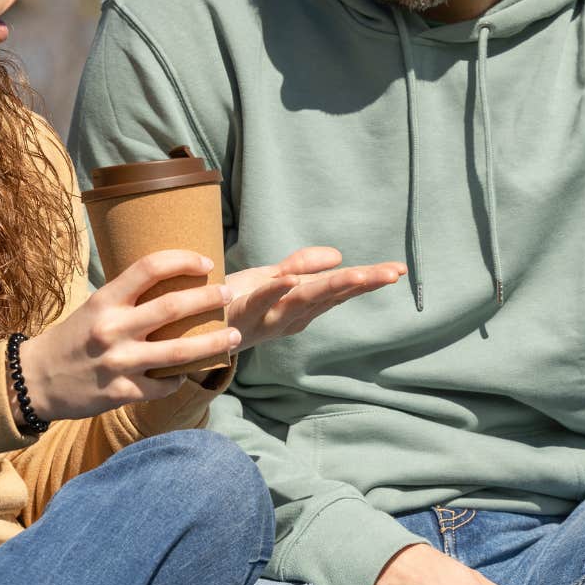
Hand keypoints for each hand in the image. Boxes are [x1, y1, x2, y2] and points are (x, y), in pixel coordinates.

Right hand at [17, 250, 239, 420]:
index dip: (183, 260)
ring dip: (213, 343)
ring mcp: (117, 363)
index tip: (206, 262)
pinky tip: (189, 373)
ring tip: (235, 337)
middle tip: (230, 293)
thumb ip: (129, 298)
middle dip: (209, 298)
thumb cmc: (71, 339)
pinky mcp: (119, 393)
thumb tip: (175, 284)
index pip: (149, 268)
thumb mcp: (94, 307)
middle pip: (173, 307)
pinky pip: (162, 386)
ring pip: (179, 352)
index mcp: (105, 300)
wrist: (34, 380)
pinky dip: (180, 379)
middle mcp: (112, 329)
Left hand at [225, 246, 402, 351]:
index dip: (368, 280)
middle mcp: (287, 318)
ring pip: (301, 300)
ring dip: (329, 286)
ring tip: (358, 272)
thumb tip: (338, 255)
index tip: (398, 269)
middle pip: (329, 296)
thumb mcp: (270, 278)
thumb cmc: (231, 301)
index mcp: (299, 308)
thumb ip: (302, 266)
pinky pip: (258, 302)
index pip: (340, 290)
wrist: (185, 329)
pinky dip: (274, 292)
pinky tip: (291, 280)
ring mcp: (263, 319)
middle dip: (361, 284)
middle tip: (390, 273)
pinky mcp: (236, 314)